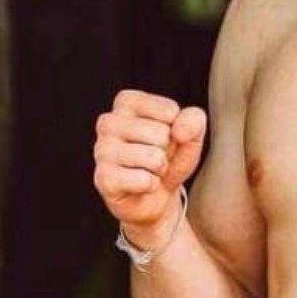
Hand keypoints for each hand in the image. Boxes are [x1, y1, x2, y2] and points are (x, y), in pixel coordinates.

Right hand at [93, 89, 205, 245]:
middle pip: (161, 134)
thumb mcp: (190, 135)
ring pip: (154, 157)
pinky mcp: (103, 178)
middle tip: (156, 158)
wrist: (156, 195)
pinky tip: (140, 185)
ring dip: (160, 169)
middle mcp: (108, 121)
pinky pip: (144, 180)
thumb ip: (194, 121)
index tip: (165, 138)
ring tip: (148, 170)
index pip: (170, 111)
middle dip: (167, 151)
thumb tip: (180, 130)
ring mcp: (102, 150)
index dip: (177, 130)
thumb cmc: (169, 158)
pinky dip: (151, 185)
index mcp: (126, 102)